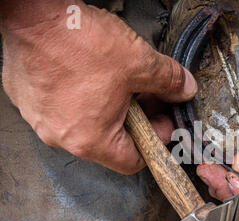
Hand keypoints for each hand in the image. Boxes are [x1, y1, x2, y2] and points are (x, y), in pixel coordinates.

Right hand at [1, 1, 195, 173]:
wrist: (32, 12)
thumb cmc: (77, 41)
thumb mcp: (139, 63)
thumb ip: (169, 82)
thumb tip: (184, 89)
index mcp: (90, 139)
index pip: (131, 161)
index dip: (155, 141)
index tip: (162, 121)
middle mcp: (61, 136)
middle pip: (111, 142)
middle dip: (137, 120)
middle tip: (148, 98)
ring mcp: (40, 118)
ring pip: (87, 124)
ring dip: (111, 108)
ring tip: (121, 82)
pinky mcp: (28, 99)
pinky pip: (64, 107)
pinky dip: (84, 97)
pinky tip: (93, 75)